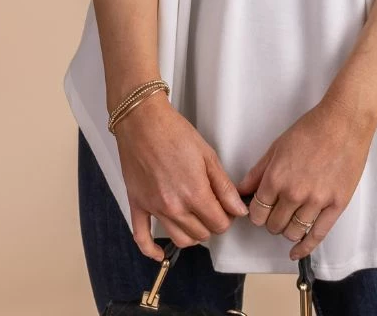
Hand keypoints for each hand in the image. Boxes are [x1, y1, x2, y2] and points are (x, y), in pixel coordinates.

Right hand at [114, 90, 249, 259]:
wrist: (143, 121)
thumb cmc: (175, 132)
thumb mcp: (208, 155)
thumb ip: (224, 186)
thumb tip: (238, 209)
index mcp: (194, 193)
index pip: (219, 224)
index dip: (228, 217)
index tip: (228, 208)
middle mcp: (174, 207)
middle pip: (201, 234)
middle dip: (212, 223)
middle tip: (214, 208)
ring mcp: (154, 209)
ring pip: (179, 239)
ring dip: (192, 234)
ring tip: (196, 218)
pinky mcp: (138, 205)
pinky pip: (142, 238)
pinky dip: (152, 250)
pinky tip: (160, 254)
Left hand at [236, 96, 375, 261]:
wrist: (344, 122)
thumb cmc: (311, 129)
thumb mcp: (277, 146)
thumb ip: (258, 172)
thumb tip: (241, 190)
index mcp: (276, 178)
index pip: (257, 212)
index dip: (256, 213)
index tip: (260, 211)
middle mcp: (294, 193)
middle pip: (274, 225)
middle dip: (272, 221)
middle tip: (277, 212)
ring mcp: (316, 201)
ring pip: (293, 232)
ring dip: (287, 231)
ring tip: (289, 221)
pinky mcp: (336, 205)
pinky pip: (317, 235)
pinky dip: (305, 248)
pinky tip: (297, 252)